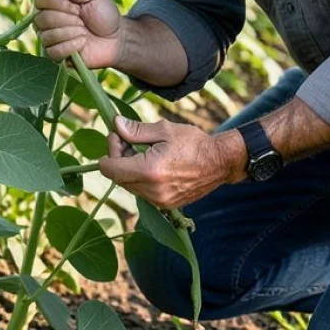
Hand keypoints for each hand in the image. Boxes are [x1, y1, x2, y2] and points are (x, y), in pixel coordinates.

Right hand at [33, 0, 121, 68]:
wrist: (115, 39)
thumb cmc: (104, 14)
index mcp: (54, 0)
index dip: (58, 2)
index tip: (77, 6)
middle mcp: (46, 17)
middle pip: (41, 18)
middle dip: (68, 19)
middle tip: (83, 21)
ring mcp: (49, 36)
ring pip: (46, 35)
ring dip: (70, 33)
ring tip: (84, 32)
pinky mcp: (54, 54)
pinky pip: (53, 51)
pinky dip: (71, 46)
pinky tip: (82, 43)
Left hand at [98, 116, 246, 207]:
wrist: (220, 162)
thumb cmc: (193, 143)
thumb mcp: (164, 130)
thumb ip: (136, 131)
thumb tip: (116, 125)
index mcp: (149, 171)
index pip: (110, 169)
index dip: (109, 152)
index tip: (118, 136)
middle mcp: (152, 190)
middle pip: (118, 178)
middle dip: (119, 158)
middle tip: (129, 140)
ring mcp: (159, 200)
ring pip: (130, 186)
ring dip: (130, 169)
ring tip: (143, 151)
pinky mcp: (166, 204)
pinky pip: (143, 192)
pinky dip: (141, 178)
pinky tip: (153, 164)